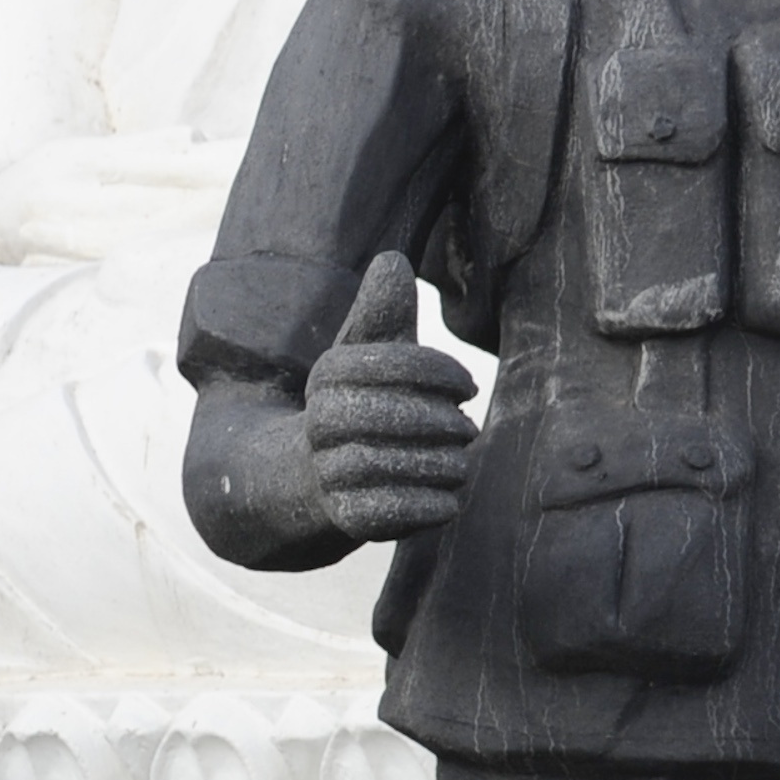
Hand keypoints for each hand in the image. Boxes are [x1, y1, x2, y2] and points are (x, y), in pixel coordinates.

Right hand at [291, 249, 481, 543]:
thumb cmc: (359, 401)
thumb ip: (383, 313)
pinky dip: (428, 504)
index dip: (438, 372)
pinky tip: (451, 495)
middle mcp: (321, 422)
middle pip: (390, 416)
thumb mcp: (369, 353)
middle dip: (439, 421)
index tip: (468, 385)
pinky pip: (390, 512)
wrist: (311, 476)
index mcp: (329, 374)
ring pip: (391, 466)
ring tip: (462, 459)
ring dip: (439, 463)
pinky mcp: (345, 517)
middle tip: (467, 427)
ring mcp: (330, 472)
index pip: (391, 363)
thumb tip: (392, 261)